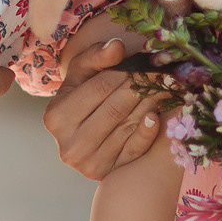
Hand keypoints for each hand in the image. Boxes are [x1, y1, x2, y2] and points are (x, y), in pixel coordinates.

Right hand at [41, 26, 165, 180]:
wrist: (79, 136)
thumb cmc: (80, 98)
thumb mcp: (80, 75)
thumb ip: (96, 57)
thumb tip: (117, 46)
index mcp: (56, 117)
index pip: (99, 88)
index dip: (126, 73)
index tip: (148, 63)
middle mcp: (68, 145)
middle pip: (114, 109)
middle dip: (141, 88)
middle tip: (164, 74)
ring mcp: (87, 164)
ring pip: (126, 128)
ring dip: (150, 105)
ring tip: (166, 88)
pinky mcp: (105, 174)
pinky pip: (133, 151)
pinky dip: (147, 132)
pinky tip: (156, 115)